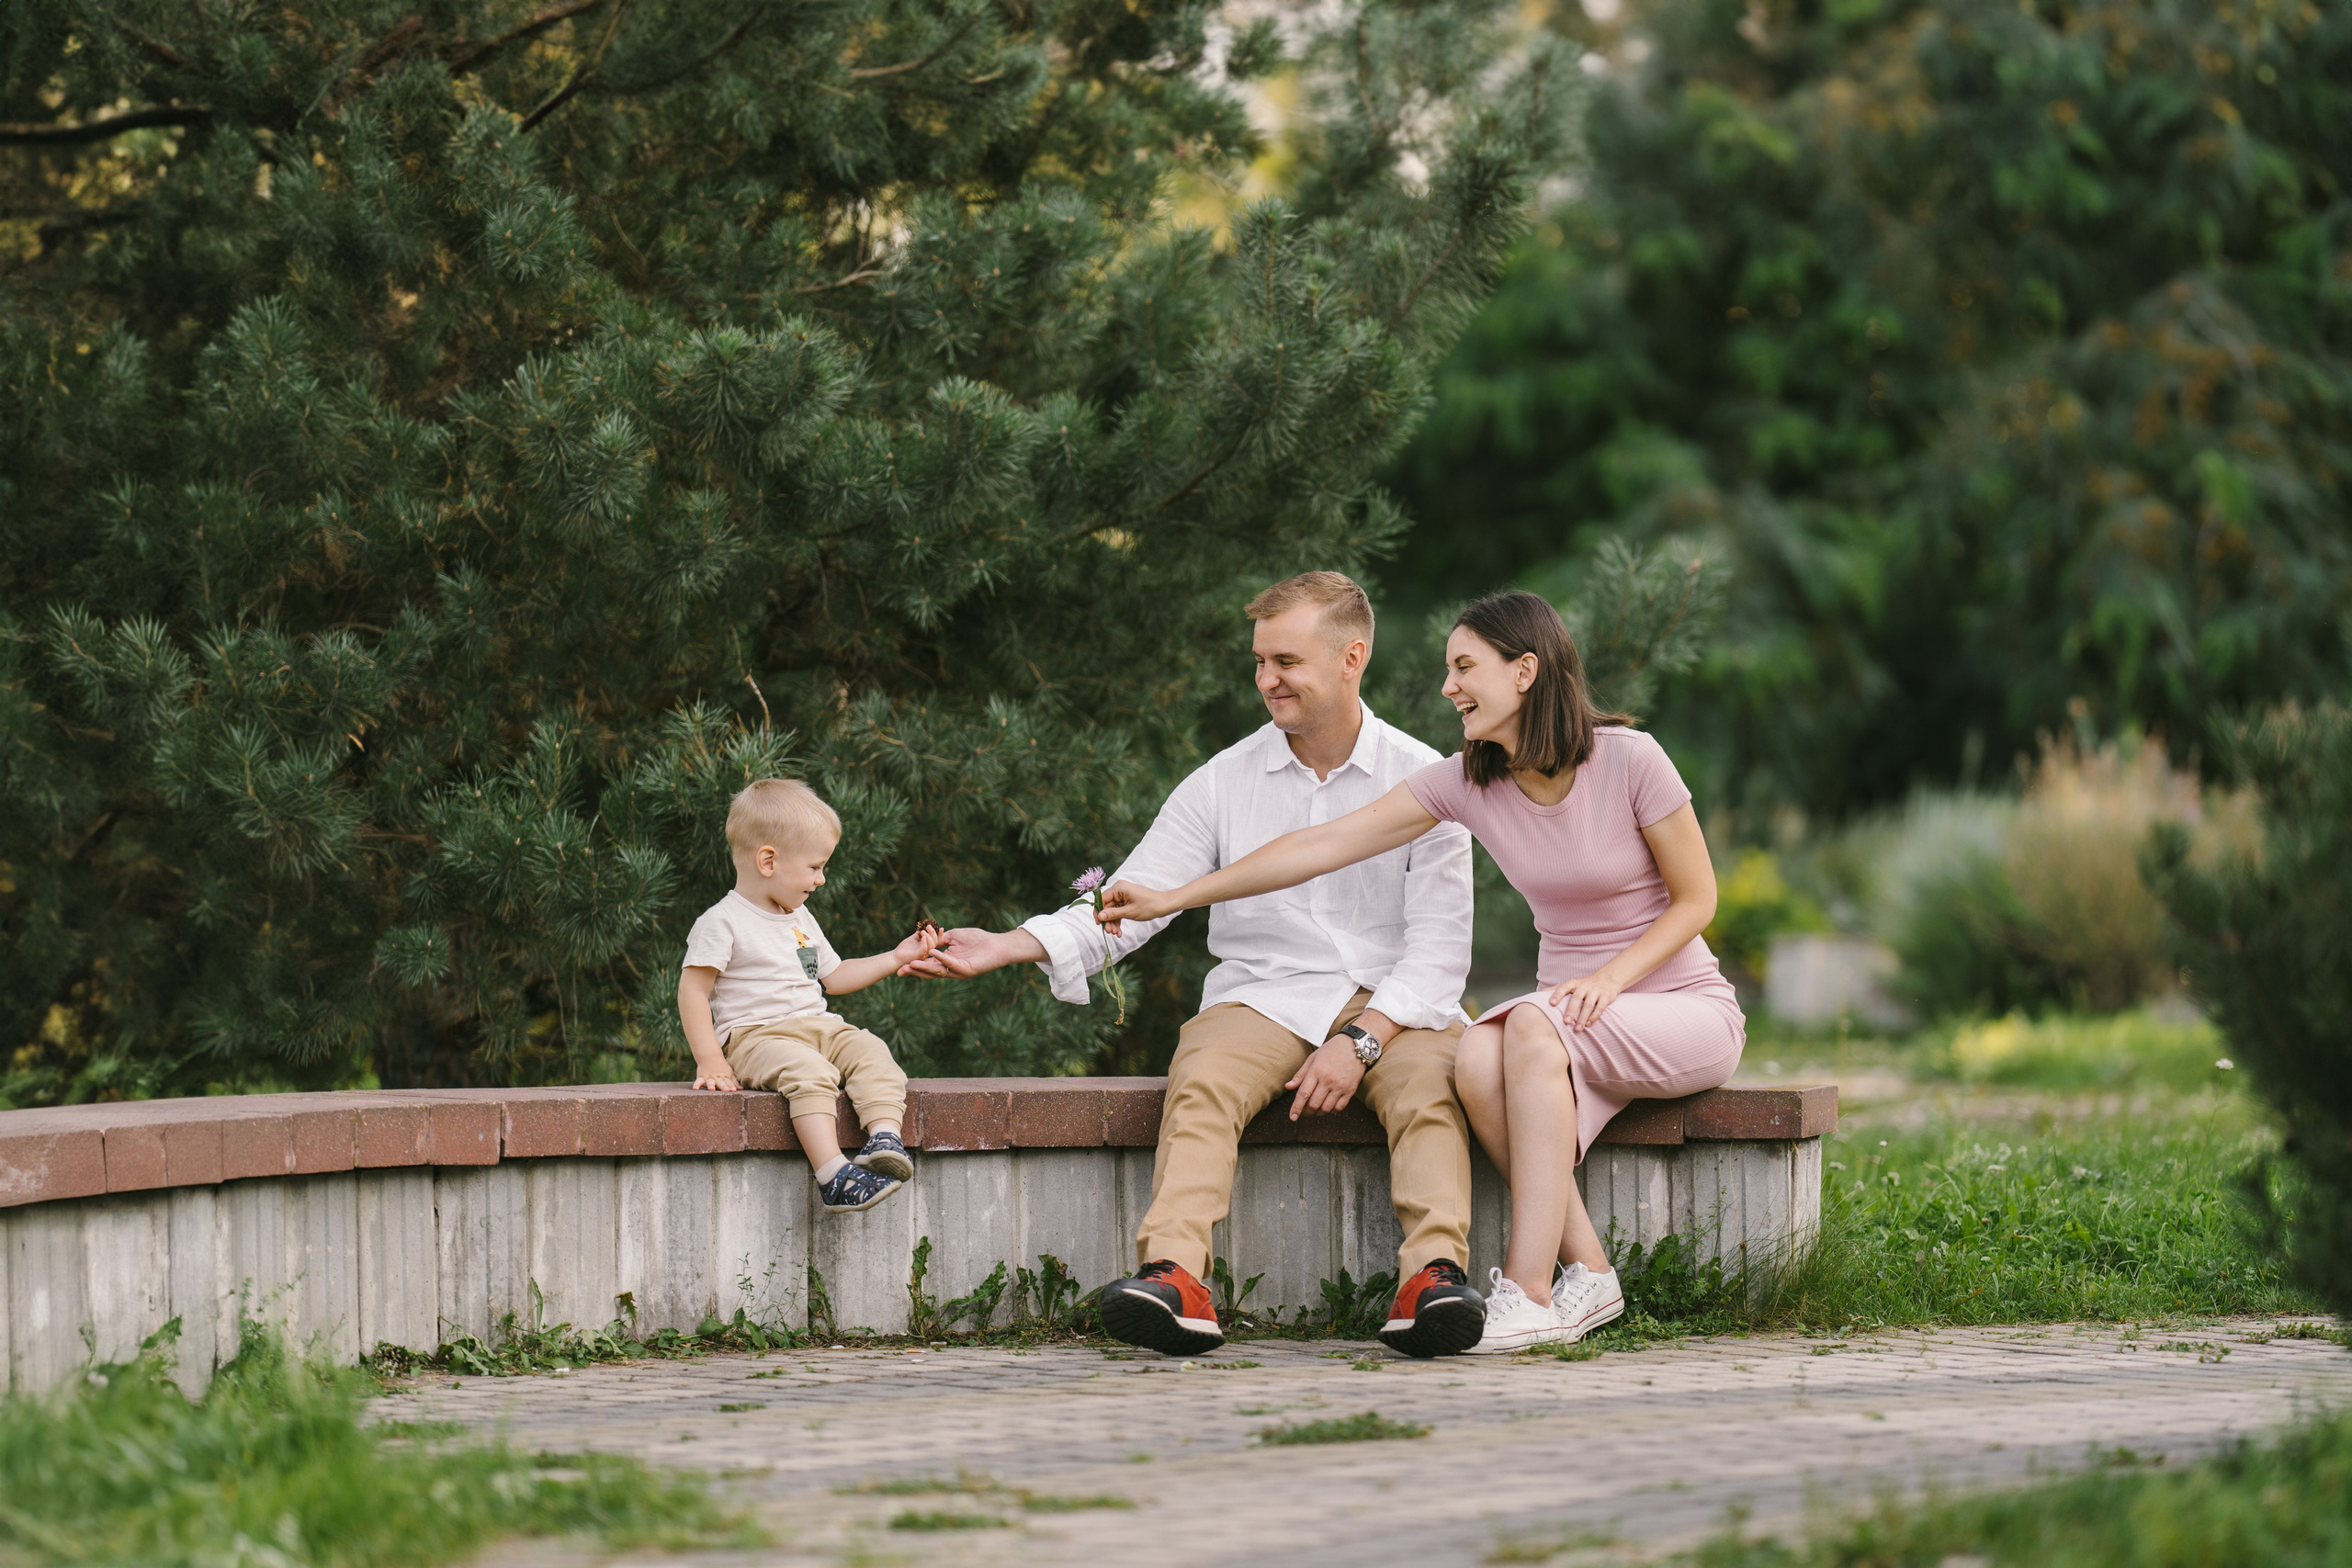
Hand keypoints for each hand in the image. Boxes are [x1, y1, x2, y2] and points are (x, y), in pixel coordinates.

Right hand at [693, 1065, 740, 1091]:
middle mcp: (717, 1078)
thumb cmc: (721, 1068)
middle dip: (723, 1086)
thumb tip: (742, 1089)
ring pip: (710, 1082)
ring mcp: (709, 1077)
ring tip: (711, 1089)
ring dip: (711, 1085)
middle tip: (726, 1090)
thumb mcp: (729, 1074)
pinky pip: (698, 1081)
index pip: (729, 1082)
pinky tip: (695, 1088)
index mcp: (724, 1077)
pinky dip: (696, 1084)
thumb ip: (734, 1082)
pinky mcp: (701, 1077)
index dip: (731, 1086)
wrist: (710, 1056)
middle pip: (721, 1082)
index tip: (734, 1090)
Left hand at [889, 921, 944, 966]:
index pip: (936, 940)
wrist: (896, 956)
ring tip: (923, 931)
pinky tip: (923, 937)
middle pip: (935, 942)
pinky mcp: (918, 957)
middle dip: (933, 933)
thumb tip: (924, 925)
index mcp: (928, 947)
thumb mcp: (914, 938)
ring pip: (931, 946)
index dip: (940, 935)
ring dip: (929, 937)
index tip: (941, 928)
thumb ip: (920, 933)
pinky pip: (924, 950)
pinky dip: (924, 943)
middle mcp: (927, 951)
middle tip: (928, 926)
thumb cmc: (905, 948)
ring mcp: (923, 955)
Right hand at [898, 926, 1044, 977]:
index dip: (915, 966)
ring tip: (911, 964)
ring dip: (924, 967)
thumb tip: (928, 940)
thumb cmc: (978, 939)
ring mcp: (959, 971)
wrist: (997, 944)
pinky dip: (942, 958)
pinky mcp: (967, 969)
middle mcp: (951, 969)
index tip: (901, 965)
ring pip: (939, 971)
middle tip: (900, 970)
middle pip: (929, 972)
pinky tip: (933, 953)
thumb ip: (941, 939)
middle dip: (915, 971)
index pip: (928, 965)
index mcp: (947, 962)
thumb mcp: (955, 936)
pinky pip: (952, 964)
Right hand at [1096, 880, 1176, 933]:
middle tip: (1109, 932)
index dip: (1099, 912)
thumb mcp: (1129, 912)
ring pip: (1112, 911)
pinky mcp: (1126, 902)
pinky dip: (1118, 921)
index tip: (1099, 924)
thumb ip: (1113, 914)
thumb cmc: (1149, 906)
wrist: (1164, 905)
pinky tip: (1119, 932)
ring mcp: (1123, 896)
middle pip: (1106, 906)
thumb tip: (1099, 917)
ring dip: (1113, 922)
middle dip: (1108, 920)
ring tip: (1116, 933)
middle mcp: (1119, 890)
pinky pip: (1118, 912)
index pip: (1102, 899)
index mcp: (1119, 888)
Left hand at [1285, 1038, 1366, 1118]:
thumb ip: (1300, 1075)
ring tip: (1316, 1109)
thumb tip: (1288, 1087)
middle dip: (1306, 1111)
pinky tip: (1328, 1106)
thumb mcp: (1313, 1058)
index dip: (1296, 1108)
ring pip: (1326, 1108)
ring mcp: (1340, 1086)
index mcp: (1316, 1071)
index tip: (1292, 1117)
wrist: (1356, 1045)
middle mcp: (1328, 1080)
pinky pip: (1339, 1108)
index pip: (1303, 1094)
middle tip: (1305, 1111)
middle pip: (1314, 1104)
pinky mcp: (1350, 1090)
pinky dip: (1331, 1111)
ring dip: (1318, 1113)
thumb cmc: (1332, 1050)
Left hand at [1546, 971, 1623, 1029]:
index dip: (1557, 995)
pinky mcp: (1606, 996)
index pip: (1563, 987)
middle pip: (1576, 998)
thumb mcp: (1571, 984)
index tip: (1551, 1004)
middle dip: (1571, 1010)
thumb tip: (1540, 993)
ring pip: (1588, 1005)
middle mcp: (1584, 986)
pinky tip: (1588, 1025)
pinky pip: (1600, 1007)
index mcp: (1573, 983)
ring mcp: (1595, 991)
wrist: (1607, 979)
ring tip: (1577, 1029)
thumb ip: (1556, 988)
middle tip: (1565, 1022)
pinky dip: (1594, 1016)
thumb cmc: (1584, 985)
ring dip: (1582, 1018)